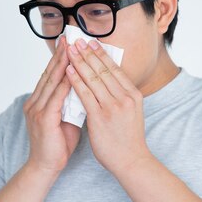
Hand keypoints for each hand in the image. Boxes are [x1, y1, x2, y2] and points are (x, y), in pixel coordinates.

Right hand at [23, 35, 80, 174]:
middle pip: (49, 73)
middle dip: (60, 55)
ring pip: (51, 82)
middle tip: (69, 37)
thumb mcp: (66, 118)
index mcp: (39, 101)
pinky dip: (65, 84)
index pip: (51, 75)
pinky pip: (56, 98)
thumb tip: (85, 90)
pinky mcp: (43, 119)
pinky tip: (73, 73)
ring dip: (62, 64)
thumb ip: (71, 103)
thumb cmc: (57, 145)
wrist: (46, 167)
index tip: (69, 43)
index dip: (60, 58)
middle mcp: (35, 102)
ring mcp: (37, 110)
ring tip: (71, 48)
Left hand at [65, 38, 151, 174]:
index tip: (92, 42)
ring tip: (70, 50)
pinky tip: (69, 71)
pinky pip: (85, 94)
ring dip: (80, 62)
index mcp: (133, 94)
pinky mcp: (100, 117)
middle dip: (88, 53)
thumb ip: (122, 96)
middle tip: (77, 40)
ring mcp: (113, 106)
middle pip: (103, 69)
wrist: (131, 161)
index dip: (101, 54)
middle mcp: (125, 97)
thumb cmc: (129, 139)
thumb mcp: (132, 111)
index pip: (115, 69)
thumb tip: (109, 81)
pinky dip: (76, 80)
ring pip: (93, 78)